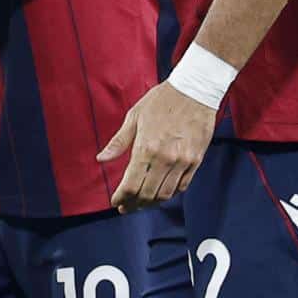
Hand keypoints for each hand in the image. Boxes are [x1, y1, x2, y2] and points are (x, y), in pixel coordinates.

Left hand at [97, 81, 215, 212]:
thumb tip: (101, 159)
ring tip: (142, 202)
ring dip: (151, 203)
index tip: (116, 201)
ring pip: (165, 194)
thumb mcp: (135, 116)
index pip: (131, 184)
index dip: (121, 197)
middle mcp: (165, 158)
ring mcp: (182, 161)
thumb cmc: (162, 100)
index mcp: (146, 147)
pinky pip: (182, 186)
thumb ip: (119, 142)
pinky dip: (170, 193)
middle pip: (147, 194)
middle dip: (134, 204)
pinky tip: (161, 192)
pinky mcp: (196, 160)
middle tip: (126, 207)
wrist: (195, 90)